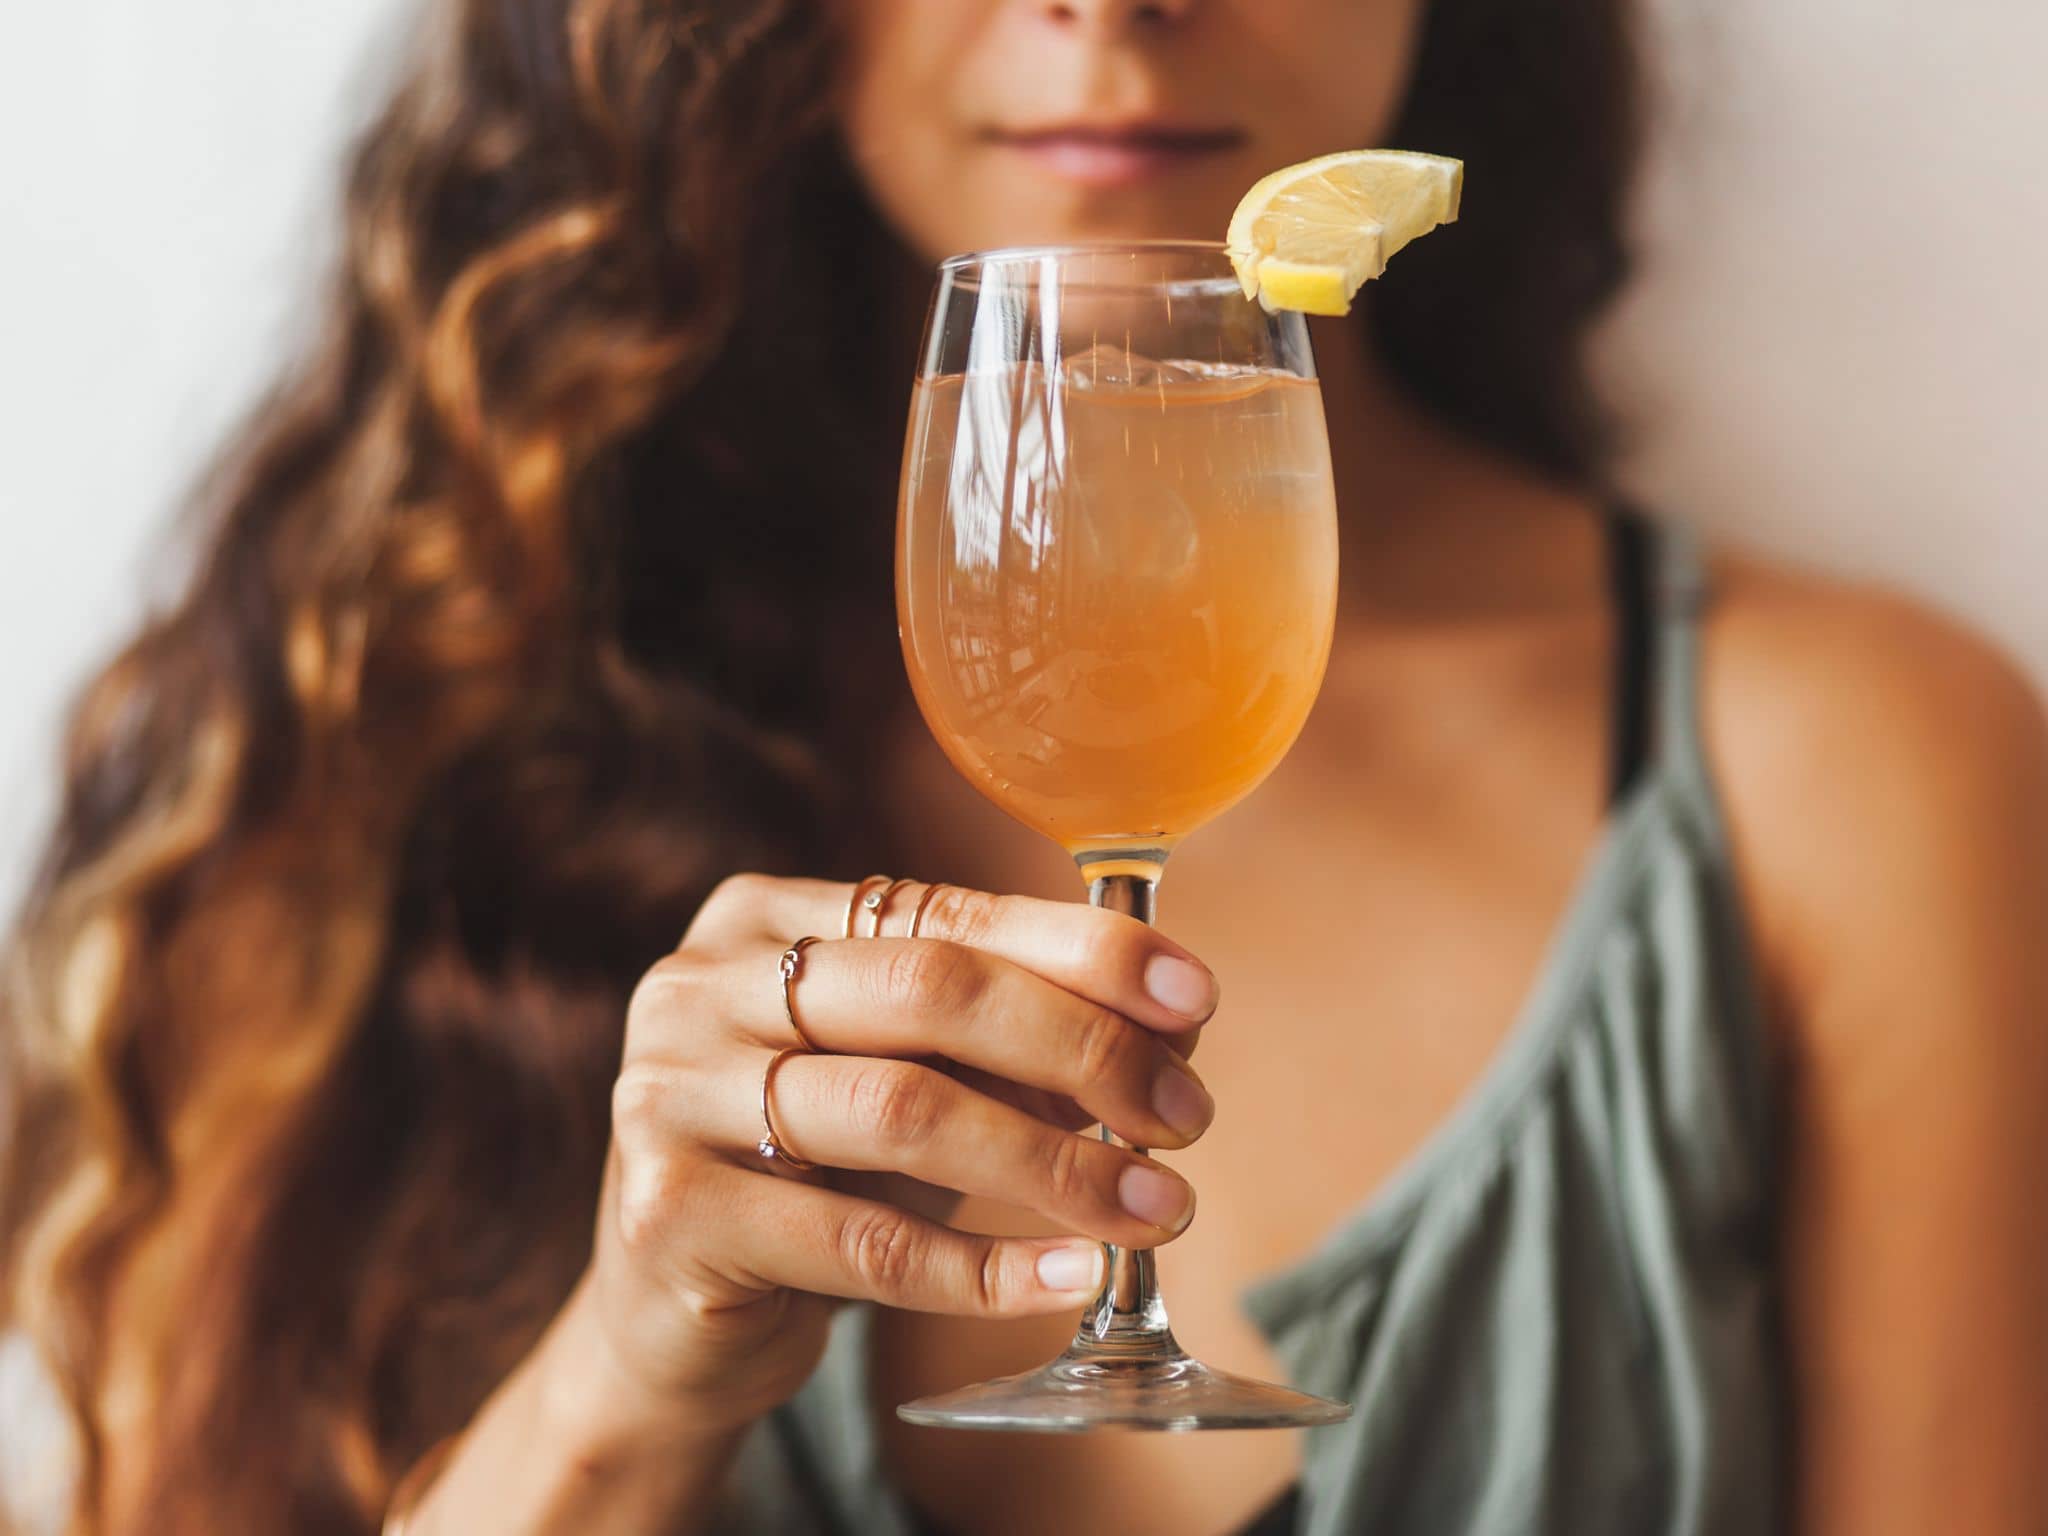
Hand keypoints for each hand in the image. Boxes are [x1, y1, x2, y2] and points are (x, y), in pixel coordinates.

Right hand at [571, 875, 1221, 1434]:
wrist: (667, 1320)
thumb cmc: (810, 1178)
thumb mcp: (903, 1083)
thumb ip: (1006, 1045)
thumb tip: (1173, 1032)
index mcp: (761, 920)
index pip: (945, 915)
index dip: (1081, 951)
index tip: (1195, 998)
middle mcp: (702, 986)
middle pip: (930, 991)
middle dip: (1083, 1047)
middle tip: (1187, 1115)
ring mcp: (673, 1096)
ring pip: (905, 1111)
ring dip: (1056, 1162)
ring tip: (1159, 1206)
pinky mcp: (672, 1215)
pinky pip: (865, 1243)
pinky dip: (987, 1267)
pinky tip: (1074, 1275)